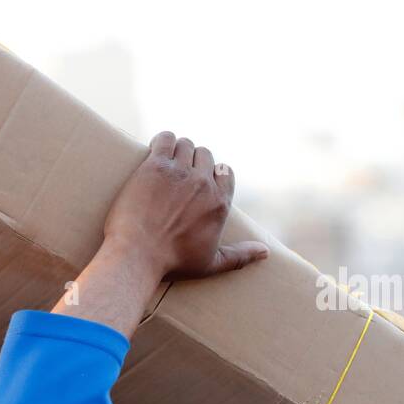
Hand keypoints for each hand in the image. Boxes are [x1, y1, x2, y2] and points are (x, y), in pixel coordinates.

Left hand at [104, 131, 267, 281]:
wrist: (138, 256)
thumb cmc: (172, 263)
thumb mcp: (210, 264)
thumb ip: (239, 256)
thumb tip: (265, 252)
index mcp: (219, 203)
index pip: (225, 171)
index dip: (212, 171)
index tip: (200, 178)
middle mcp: (203, 183)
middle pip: (204, 154)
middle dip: (192, 160)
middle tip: (177, 173)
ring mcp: (179, 172)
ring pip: (185, 144)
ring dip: (176, 150)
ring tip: (165, 162)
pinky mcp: (155, 166)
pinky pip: (165, 139)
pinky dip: (162, 141)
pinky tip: (154, 150)